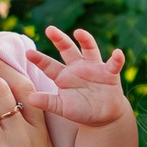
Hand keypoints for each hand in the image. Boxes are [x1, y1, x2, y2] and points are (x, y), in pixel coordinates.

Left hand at [3, 28, 129, 129]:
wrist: (102, 117)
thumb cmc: (80, 111)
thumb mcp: (62, 108)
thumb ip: (48, 102)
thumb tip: (30, 99)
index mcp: (63, 76)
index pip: (49, 65)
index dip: (39, 59)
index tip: (28, 53)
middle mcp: (77, 67)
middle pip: (67, 49)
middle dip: (59, 39)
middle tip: (49, 29)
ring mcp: (94, 68)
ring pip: (89, 49)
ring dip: (85, 40)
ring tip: (79, 32)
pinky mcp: (110, 73)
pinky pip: (114, 64)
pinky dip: (117, 58)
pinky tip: (117, 53)